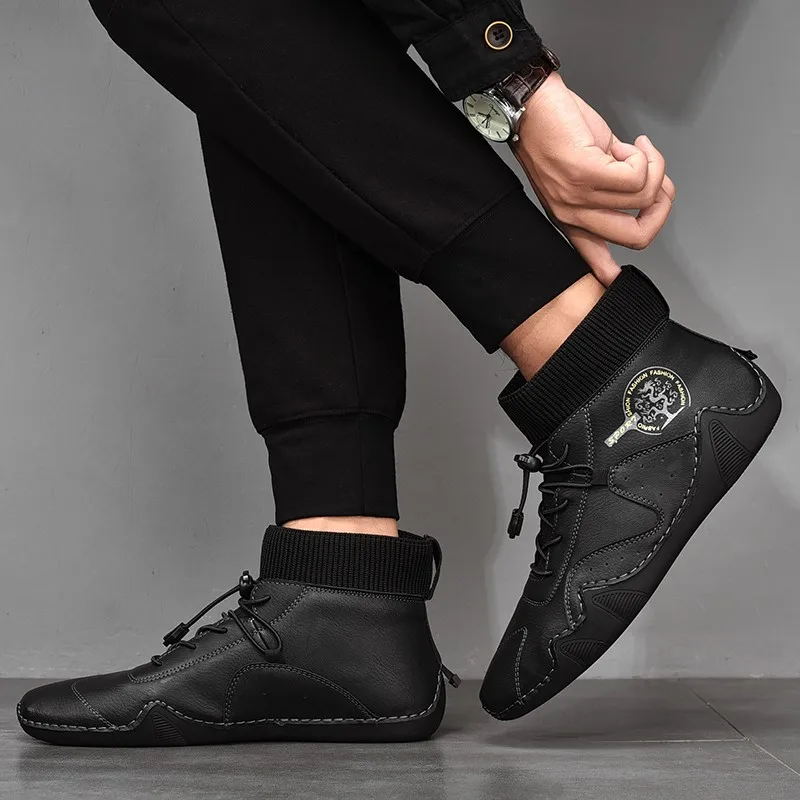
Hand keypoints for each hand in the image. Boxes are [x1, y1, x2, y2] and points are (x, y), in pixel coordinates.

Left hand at [512, 73, 675, 284]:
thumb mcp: (586, 167)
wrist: (533, 102)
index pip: (589, 253)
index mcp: (569, 216)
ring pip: (644, 199)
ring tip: (638, 150)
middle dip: (663, 208)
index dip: (606, 270)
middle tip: (660, 180)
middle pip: (636, 236)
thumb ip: (612, 187)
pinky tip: (634, 145)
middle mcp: (572, 213)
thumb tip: (648, 193)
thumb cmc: (558, 129)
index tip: (614, 281)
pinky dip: (647, 157)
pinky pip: (638, 177)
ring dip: (656, 168)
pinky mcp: (585, 173)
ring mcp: (578, 195)